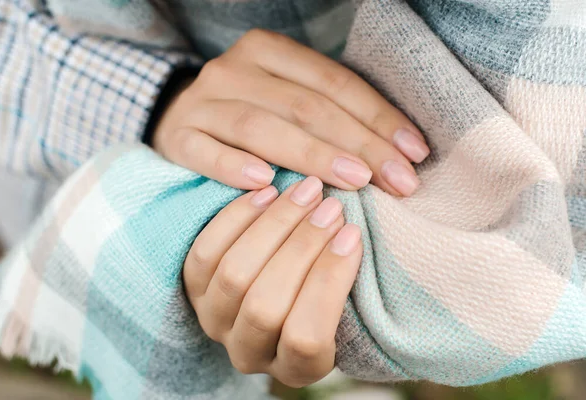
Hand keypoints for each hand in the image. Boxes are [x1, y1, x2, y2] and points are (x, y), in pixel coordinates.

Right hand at [154, 29, 428, 195]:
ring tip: (354, 181)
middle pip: (305, 106)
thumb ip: (330, 115)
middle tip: (397, 180)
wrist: (178, 119)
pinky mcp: (178, 136)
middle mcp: (235, 69)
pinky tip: (265, 183)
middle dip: (359, 143)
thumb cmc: (250, 114)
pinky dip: (233, 166)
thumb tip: (397, 154)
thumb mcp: (288, 100)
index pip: (334, 82)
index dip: (378, 117)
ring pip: (261, 125)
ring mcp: (202, 102)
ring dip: (311, 155)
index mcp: (270, 52)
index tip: (414, 154)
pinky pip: (205, 151)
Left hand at [183, 177, 361, 386]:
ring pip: (234, 274)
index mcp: (296, 369)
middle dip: (303, 246)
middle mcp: (248, 352)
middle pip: (266, 302)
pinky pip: (205, 252)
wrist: (277, 290)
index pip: (306, 337)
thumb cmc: (324, 296)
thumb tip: (350, 233)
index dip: (328, 282)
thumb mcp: (344, 302)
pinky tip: (268, 192)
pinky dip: (237, 218)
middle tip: (331, 205)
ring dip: (273, 226)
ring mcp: (215, 322)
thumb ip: (346, 279)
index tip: (352, 234)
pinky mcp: (193, 291)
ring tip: (305, 192)